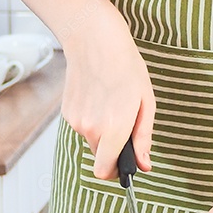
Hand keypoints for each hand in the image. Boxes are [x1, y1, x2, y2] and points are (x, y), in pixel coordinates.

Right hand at [60, 6, 154, 178]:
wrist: (93, 39)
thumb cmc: (126, 67)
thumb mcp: (146, 102)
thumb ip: (143, 138)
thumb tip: (143, 165)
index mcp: (113, 128)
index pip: (104, 171)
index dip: (116, 172)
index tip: (124, 164)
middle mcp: (90, 128)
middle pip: (99, 156)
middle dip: (112, 147)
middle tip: (124, 120)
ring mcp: (75, 121)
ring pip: (91, 140)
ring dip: (101, 131)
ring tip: (110, 101)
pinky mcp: (65, 112)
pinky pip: (81, 126)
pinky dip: (90, 118)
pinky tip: (97, 95)